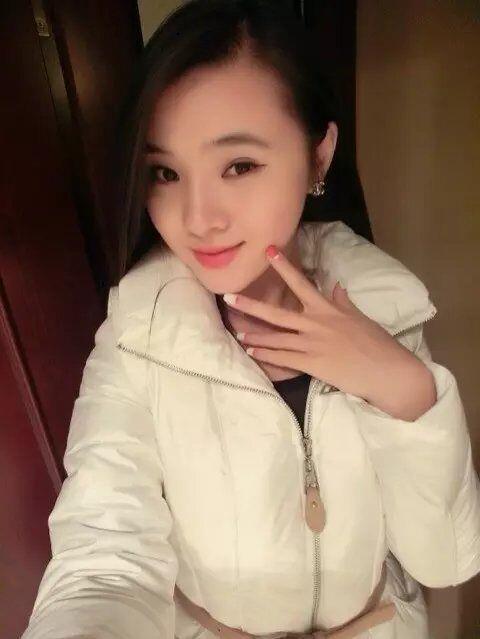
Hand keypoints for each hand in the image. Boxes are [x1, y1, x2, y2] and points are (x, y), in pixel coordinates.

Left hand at [222, 245, 424, 403]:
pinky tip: (252, 352)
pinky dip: (266, 355)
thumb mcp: (360, 318)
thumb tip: (336, 286)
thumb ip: (344, 302)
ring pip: (276, 338)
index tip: (268, 252)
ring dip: (255, 336)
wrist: (388, 371)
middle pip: (277, 313)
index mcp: (328, 309)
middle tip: (229, 297)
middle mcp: (316, 324)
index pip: (301, 284)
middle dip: (251, 305)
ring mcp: (312, 345)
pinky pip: (283, 359)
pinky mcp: (312, 364)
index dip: (284, 267)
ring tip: (237, 332)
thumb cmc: (378, 344)